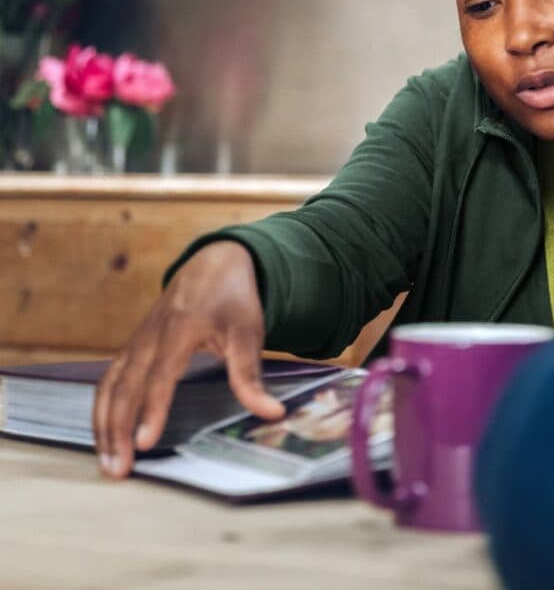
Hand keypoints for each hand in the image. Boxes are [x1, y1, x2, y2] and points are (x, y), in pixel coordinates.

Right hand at [93, 241, 285, 478]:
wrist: (214, 263)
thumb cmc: (233, 298)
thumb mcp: (249, 332)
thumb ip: (252, 375)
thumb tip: (272, 412)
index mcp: (179, 329)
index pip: (160, 377)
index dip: (152, 410)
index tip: (145, 442)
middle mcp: (150, 337)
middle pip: (124, 387)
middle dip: (117, 430)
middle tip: (118, 469)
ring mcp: (137, 341)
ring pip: (108, 386)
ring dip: (103, 425)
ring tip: (108, 463)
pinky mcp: (132, 348)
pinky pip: (108, 381)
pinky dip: (101, 410)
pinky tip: (104, 436)